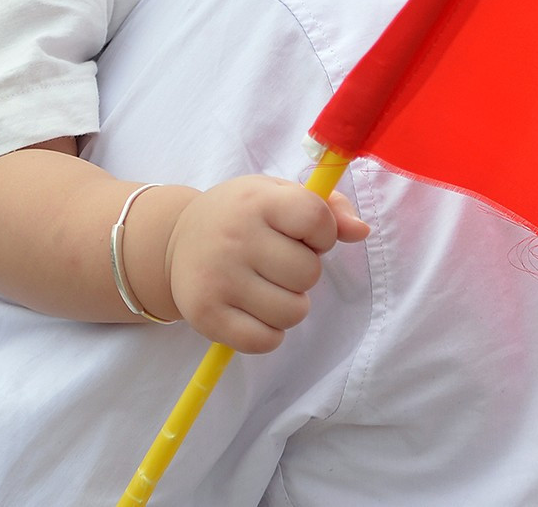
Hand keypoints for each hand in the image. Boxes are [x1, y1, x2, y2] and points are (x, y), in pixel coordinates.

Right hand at [164, 176, 368, 353]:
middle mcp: (235, 237)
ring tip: (268, 287)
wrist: (175, 240)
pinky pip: (266, 341)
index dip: (323, 233)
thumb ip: (327, 209)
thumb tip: (362, 232)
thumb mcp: (279, 195)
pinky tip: (254, 311)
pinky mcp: (206, 315)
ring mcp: (218, 278)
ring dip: (290, 305)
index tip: (305, 234)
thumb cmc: (242, 216)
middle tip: (279, 263)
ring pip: (293, 312)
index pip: (315, 218)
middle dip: (304, 272)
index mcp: (258, 201)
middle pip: (308, 273)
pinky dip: (270, 333)